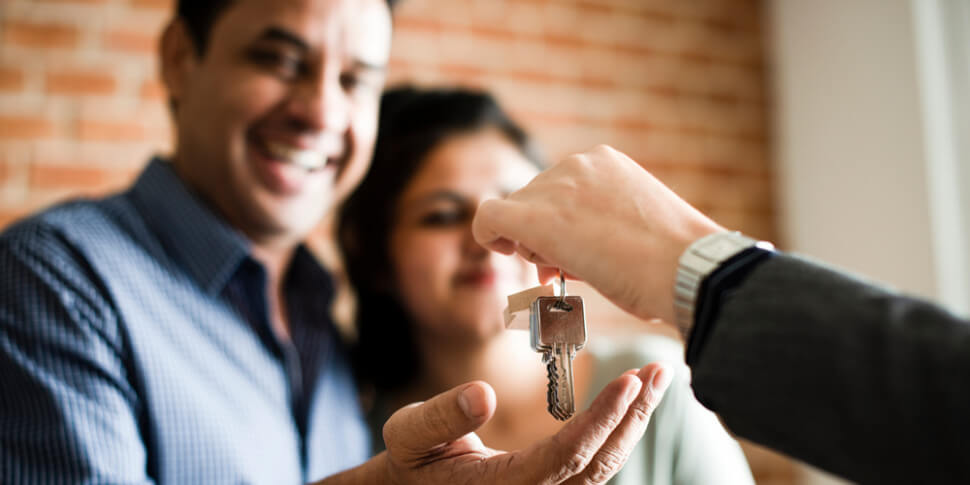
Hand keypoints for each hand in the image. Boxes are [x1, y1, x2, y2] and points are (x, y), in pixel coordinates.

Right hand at [317, 363, 671, 484]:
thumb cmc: (408, 465)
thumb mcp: (409, 436)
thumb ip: (441, 417)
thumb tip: (482, 394)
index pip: (569, 456)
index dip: (602, 419)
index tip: (629, 382)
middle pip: (599, 464)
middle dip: (633, 417)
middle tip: (659, 372)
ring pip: (602, 468)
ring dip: (631, 424)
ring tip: (653, 380)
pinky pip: (591, 468)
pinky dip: (614, 434)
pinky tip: (628, 404)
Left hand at [472, 145, 722, 322]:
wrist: (685, 268)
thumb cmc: (671, 263)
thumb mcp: (634, 229)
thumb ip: (595, 230)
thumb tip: (558, 255)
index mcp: (604, 163)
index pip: (560, 190)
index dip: (558, 222)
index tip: (572, 251)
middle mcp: (576, 165)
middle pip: (534, 199)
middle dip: (541, 235)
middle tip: (561, 270)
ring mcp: (555, 188)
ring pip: (517, 212)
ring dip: (529, 244)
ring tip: (566, 270)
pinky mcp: (534, 217)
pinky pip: (490, 217)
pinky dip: (488, 233)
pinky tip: (501, 249)